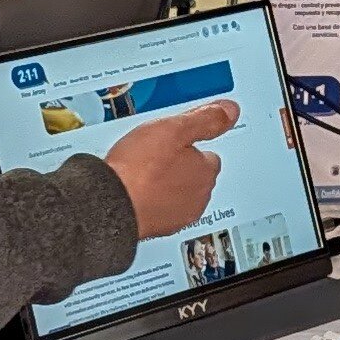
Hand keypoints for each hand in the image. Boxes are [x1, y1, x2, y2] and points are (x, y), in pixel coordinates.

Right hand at [104, 99, 237, 237]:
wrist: (110, 205)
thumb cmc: (139, 169)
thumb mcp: (174, 129)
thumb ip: (205, 119)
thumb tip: (230, 110)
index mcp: (206, 172)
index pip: (210, 156)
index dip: (190, 146)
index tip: (176, 142)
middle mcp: (198, 198)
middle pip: (194, 177)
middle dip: (178, 168)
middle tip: (155, 156)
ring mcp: (178, 216)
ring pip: (177, 195)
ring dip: (165, 186)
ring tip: (143, 173)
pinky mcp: (158, 228)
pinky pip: (159, 210)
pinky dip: (151, 202)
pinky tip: (135, 192)